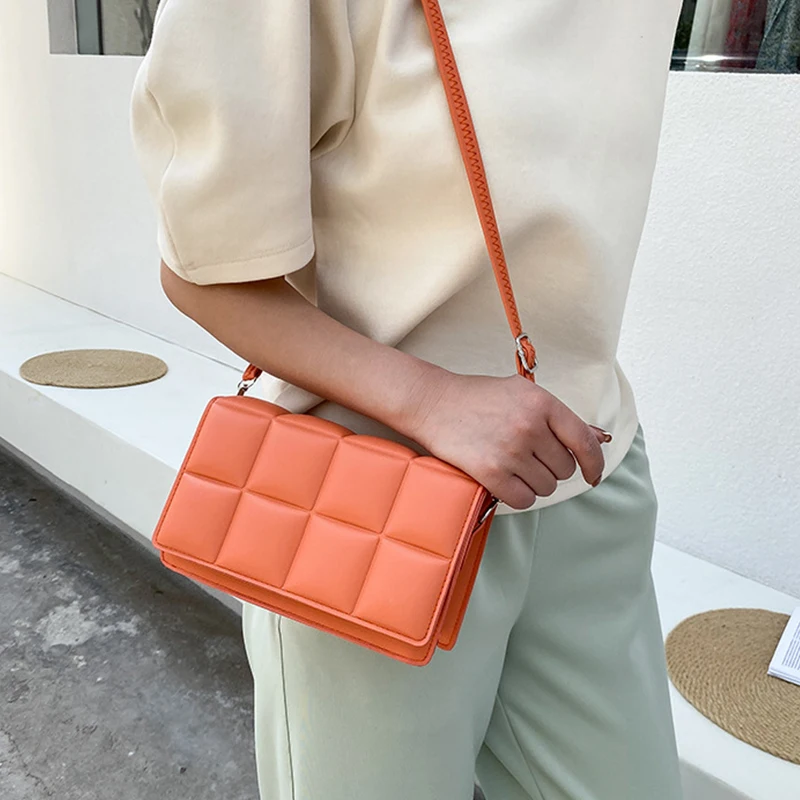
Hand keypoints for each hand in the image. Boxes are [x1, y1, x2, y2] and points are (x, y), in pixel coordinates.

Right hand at [407, 372, 611, 509]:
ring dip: (534, 483)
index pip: (584, 442)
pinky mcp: (490, 472)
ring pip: (546, 487)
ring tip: (512, 464)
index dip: (595, 464)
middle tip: (528, 456)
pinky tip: (506, 481)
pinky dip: (519, 496)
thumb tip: (600, 439)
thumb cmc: (480, 398)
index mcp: (542, 403)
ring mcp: (510, 450)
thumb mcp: (524, 394)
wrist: (434, 403)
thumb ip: (562, 419)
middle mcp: (529, 426)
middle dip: (552, 468)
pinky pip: (524, 500)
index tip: (593, 476)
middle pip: (565, 469)